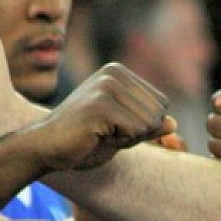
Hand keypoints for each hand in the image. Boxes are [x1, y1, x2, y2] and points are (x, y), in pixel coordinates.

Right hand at [33, 62, 176, 170]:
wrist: (45, 148)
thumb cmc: (83, 140)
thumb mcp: (123, 132)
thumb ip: (148, 125)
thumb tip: (174, 123)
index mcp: (119, 72)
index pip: (161, 104)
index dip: (142, 125)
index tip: (112, 126)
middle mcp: (114, 73)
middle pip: (158, 113)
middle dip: (137, 133)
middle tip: (104, 132)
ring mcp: (106, 86)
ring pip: (149, 123)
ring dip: (127, 138)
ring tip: (99, 133)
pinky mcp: (101, 105)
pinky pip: (135, 131)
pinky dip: (120, 142)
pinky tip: (95, 136)